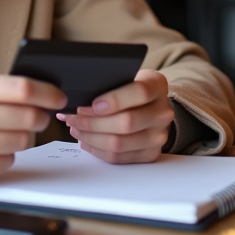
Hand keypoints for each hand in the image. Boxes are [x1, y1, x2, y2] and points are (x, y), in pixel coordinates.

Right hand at [0, 73, 65, 185]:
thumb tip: (39, 93)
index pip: (22, 89)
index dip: (48, 93)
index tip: (59, 96)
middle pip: (28, 117)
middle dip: (39, 117)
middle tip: (37, 116)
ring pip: (21, 141)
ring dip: (20, 137)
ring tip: (2, 132)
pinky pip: (6, 162)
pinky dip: (3, 155)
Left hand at [56, 69, 174, 164]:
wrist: (152, 106)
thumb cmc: (131, 88)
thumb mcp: (126, 76)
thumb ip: (109, 82)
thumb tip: (78, 95)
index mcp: (157, 86)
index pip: (140, 92)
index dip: (114, 99)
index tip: (93, 104)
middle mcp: (162, 112)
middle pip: (126, 122)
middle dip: (92, 121)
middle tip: (72, 116)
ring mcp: (158, 136)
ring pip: (119, 143)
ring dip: (90, 137)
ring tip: (75, 128)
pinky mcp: (149, 154)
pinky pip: (118, 157)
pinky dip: (96, 150)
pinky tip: (85, 140)